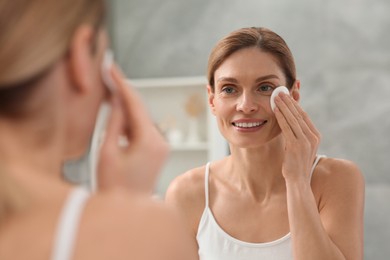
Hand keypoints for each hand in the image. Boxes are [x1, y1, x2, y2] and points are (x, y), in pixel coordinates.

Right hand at [97, 65, 168, 193]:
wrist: (128, 210)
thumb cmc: (114, 186)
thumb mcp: (107, 153)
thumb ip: (114, 124)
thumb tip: (117, 102)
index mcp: (149, 141)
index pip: (135, 104)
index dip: (121, 83)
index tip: (111, 67)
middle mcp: (160, 141)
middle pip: (140, 109)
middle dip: (123, 92)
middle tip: (108, 75)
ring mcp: (161, 146)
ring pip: (141, 118)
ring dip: (126, 106)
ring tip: (109, 92)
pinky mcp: (158, 150)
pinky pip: (143, 128)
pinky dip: (131, 119)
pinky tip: (118, 112)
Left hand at [274, 92, 320, 182]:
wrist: (298, 181)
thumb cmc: (296, 165)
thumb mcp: (300, 148)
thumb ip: (297, 136)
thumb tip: (289, 124)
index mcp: (315, 136)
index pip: (304, 116)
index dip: (295, 104)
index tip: (288, 95)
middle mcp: (313, 137)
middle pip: (299, 115)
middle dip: (289, 102)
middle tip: (281, 92)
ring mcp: (305, 141)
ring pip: (293, 119)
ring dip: (284, 107)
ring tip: (276, 97)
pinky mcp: (296, 146)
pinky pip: (287, 128)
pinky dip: (281, 117)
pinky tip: (275, 110)